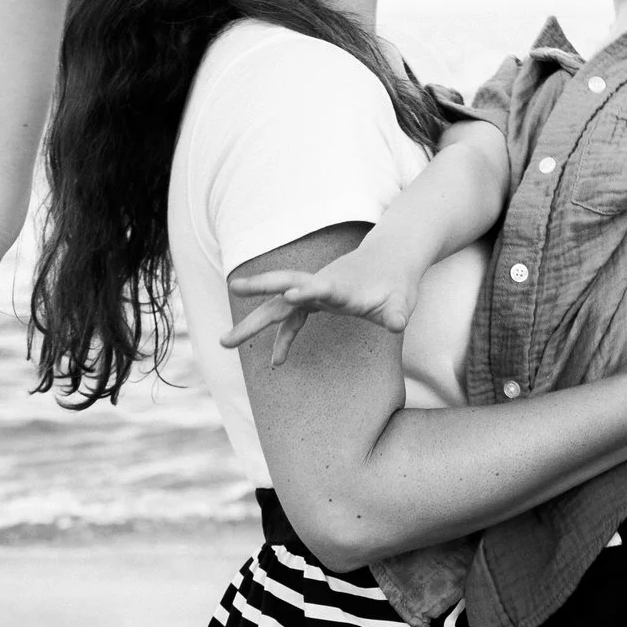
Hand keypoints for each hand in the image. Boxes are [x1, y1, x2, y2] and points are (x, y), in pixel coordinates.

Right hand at [223, 243, 425, 365]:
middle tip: (232, 288)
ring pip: (278, 303)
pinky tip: (276, 363)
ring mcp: (313, 292)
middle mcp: (321, 285)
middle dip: (259, 288)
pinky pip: (290, 320)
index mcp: (343, 285)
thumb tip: (398, 323)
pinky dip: (282, 340)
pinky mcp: (312, 301)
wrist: (389, 263)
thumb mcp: (401, 300)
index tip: (291, 294)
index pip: (323, 287)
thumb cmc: (396, 284)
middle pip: (285, 285)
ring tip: (224, 341)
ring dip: (254, 320)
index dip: (309, 290)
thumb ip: (397, 312)